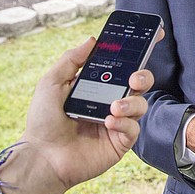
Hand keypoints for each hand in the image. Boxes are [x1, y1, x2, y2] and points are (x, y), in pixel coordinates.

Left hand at [22, 36, 154, 189]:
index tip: (153, 36)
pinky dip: (124, 123)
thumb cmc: (43, 121)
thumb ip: (72, 59)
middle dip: (143, 76)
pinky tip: (108, 123)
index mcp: (98, 86)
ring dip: (132, 102)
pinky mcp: (120, 142)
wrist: (41, 156)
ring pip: (141, 105)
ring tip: (114, 107)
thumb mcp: (52, 83)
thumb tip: (92, 40)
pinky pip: (134, 129)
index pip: (123, 66)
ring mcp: (117, 122)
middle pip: (140, 83)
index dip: (139, 53)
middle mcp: (111, 101)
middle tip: (133, 79)